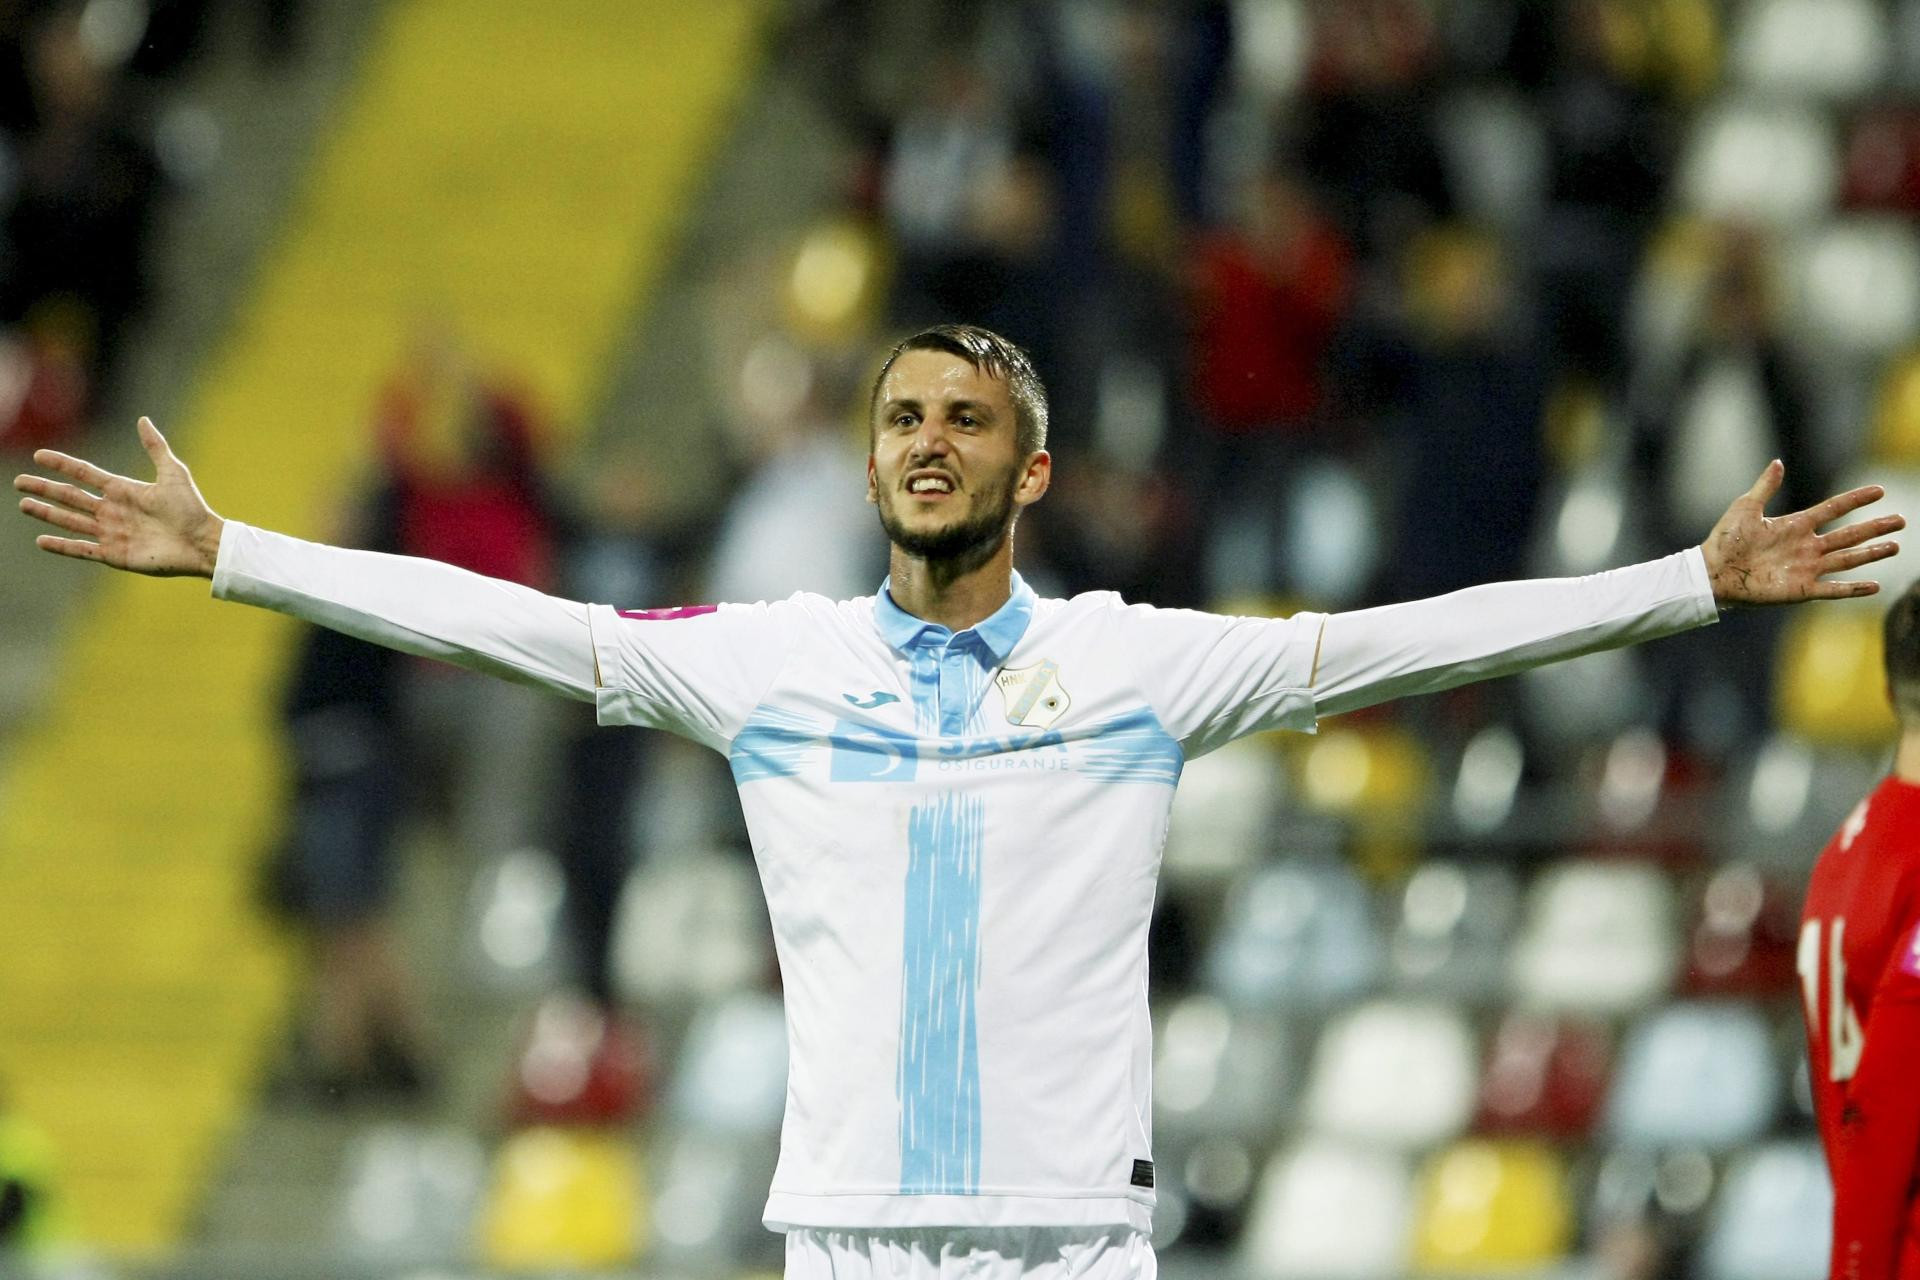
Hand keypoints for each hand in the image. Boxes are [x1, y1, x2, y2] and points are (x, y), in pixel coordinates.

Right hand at [14, 417, 224, 577]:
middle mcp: (113, 510)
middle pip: (70, 497)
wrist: (202, 542)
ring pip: (71, 521)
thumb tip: (143, 419)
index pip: (84, 474)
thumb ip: (155, 447)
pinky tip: (41, 541)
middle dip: (45, 489)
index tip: (40, 456)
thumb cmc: (192, 509)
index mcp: (123, 490)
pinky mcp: (114, 554)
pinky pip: (82, 549)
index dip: (62, 465)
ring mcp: (111, 532)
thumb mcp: (173, 472)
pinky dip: (62, 546)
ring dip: (47, 513)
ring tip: (24, 505)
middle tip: (19, 482)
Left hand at [1701, 461, 1902, 605]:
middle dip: (1875, 528)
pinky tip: (1874, 585)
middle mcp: (1806, 546)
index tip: (1879, 491)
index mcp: (1795, 525)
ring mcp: (1806, 568)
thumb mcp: (1745, 507)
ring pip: (1847, 559)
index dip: (1855, 500)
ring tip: (1895, 546)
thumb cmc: (1725, 540)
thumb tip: (1778, 462)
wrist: (1711, 572)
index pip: (1833, 509)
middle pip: (1849, 535)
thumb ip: (1765, 486)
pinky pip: (1832, 590)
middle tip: (1901, 520)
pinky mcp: (1801, 589)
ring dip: (1871, 554)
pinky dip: (1853, 589)